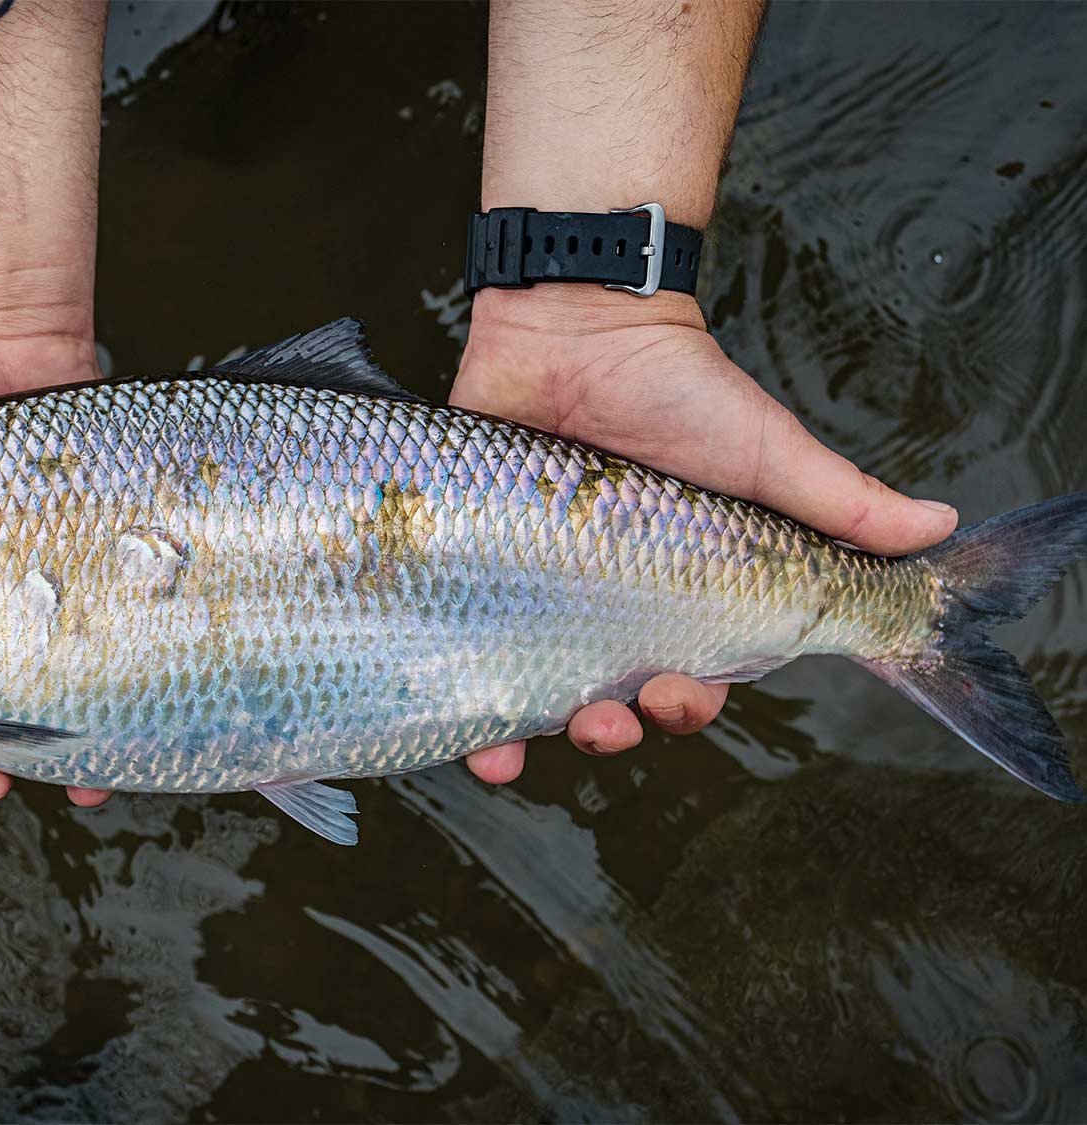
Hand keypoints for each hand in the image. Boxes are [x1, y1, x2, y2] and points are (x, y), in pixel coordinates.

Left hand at [453, 287, 958, 784]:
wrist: (578, 321)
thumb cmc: (679, 387)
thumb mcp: (767, 448)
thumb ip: (841, 501)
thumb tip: (941, 532)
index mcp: (676, 593)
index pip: (690, 676)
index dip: (687, 705)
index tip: (680, 694)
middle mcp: (604, 603)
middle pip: (611, 701)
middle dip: (613, 730)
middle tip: (609, 719)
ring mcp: (534, 588)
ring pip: (533, 692)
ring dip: (532, 738)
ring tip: (526, 745)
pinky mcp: (470, 565)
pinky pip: (459, 646)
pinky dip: (459, 699)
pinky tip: (470, 741)